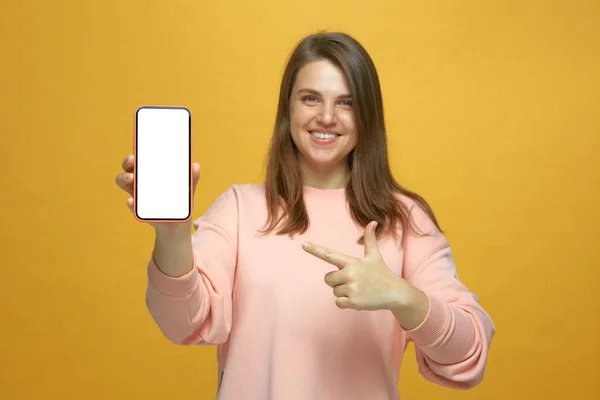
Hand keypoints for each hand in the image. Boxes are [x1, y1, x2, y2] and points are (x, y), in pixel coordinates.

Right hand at [115, 154, 200, 231]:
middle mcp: (141, 183)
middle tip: (132, 160)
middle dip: (128, 162)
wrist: (176, 227)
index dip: (139, 152)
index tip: (139, 147)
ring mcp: (137, 195)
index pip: (142, 160)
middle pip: (128, 168)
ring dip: (124, 178)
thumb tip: (196, 166)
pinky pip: (132, 205)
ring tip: (131, 178)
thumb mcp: (187, 191)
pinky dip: (131, 203)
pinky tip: (132, 201)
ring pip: (124, 183)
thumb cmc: (179, 204)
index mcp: (152, 174)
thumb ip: (191, 179)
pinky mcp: (138, 210)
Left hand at [302, 221, 418, 310]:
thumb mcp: (375, 256)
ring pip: (334, 291)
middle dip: (336, 281)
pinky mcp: (353, 302)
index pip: (329, 255)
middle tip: (352, 281)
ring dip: (343, 292)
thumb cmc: (382, 273)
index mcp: (352, 262)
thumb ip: (370, 239)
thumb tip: (373, 222)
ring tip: (359, 289)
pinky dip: (345, 303)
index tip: (303, 244)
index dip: (315, 250)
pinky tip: (358, 299)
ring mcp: (352, 288)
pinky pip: (338, 303)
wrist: (395, 293)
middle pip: (328, 279)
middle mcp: (350, 274)